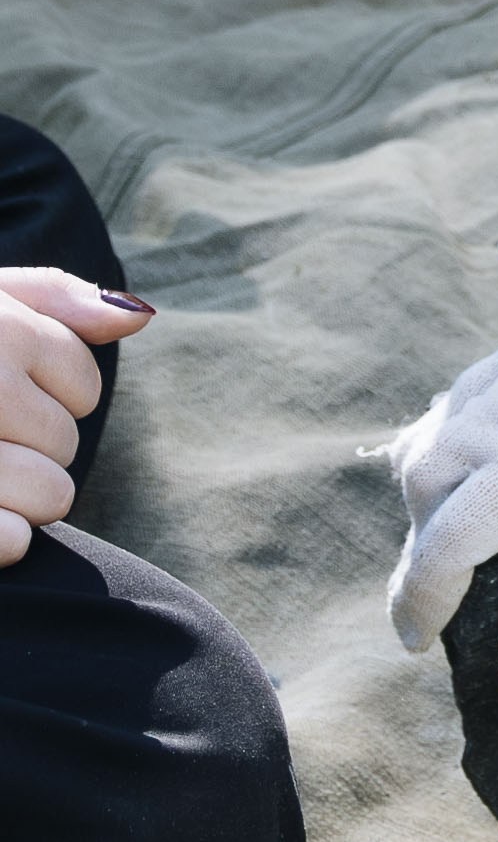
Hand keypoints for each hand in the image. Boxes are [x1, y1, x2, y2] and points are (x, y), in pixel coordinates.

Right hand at [0, 266, 153, 566]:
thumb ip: (53, 299)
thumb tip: (141, 317)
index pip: (82, 383)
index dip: (52, 393)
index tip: (2, 387)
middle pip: (67, 443)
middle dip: (34, 445)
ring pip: (52, 497)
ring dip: (24, 498)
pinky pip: (10, 542)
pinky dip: (5, 541)